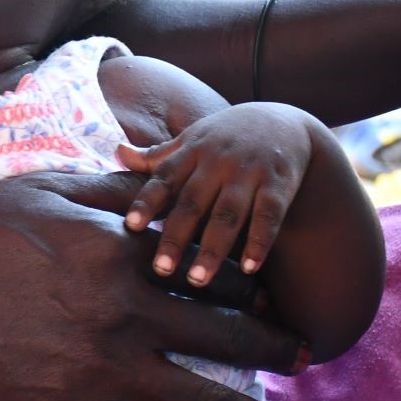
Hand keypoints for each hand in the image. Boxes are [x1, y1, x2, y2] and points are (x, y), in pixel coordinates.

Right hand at [0, 171, 309, 400]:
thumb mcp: (39, 187)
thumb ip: (109, 193)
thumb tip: (158, 188)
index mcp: (120, 247)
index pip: (212, 265)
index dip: (250, 278)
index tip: (269, 288)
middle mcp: (127, 307)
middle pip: (231, 333)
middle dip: (277, 345)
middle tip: (305, 353)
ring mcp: (106, 365)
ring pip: (212, 399)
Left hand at [117, 103, 322, 285]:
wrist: (282, 121)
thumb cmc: (225, 137)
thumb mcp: (191, 139)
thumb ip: (158, 155)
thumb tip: (118, 153)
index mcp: (192, 152)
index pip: (164, 178)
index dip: (147, 202)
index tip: (131, 226)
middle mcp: (217, 162)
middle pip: (193, 203)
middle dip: (175, 237)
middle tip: (161, 270)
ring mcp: (249, 173)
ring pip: (228, 214)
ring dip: (213, 249)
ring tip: (198, 279)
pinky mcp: (279, 184)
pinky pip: (269, 216)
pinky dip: (259, 242)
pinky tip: (249, 268)